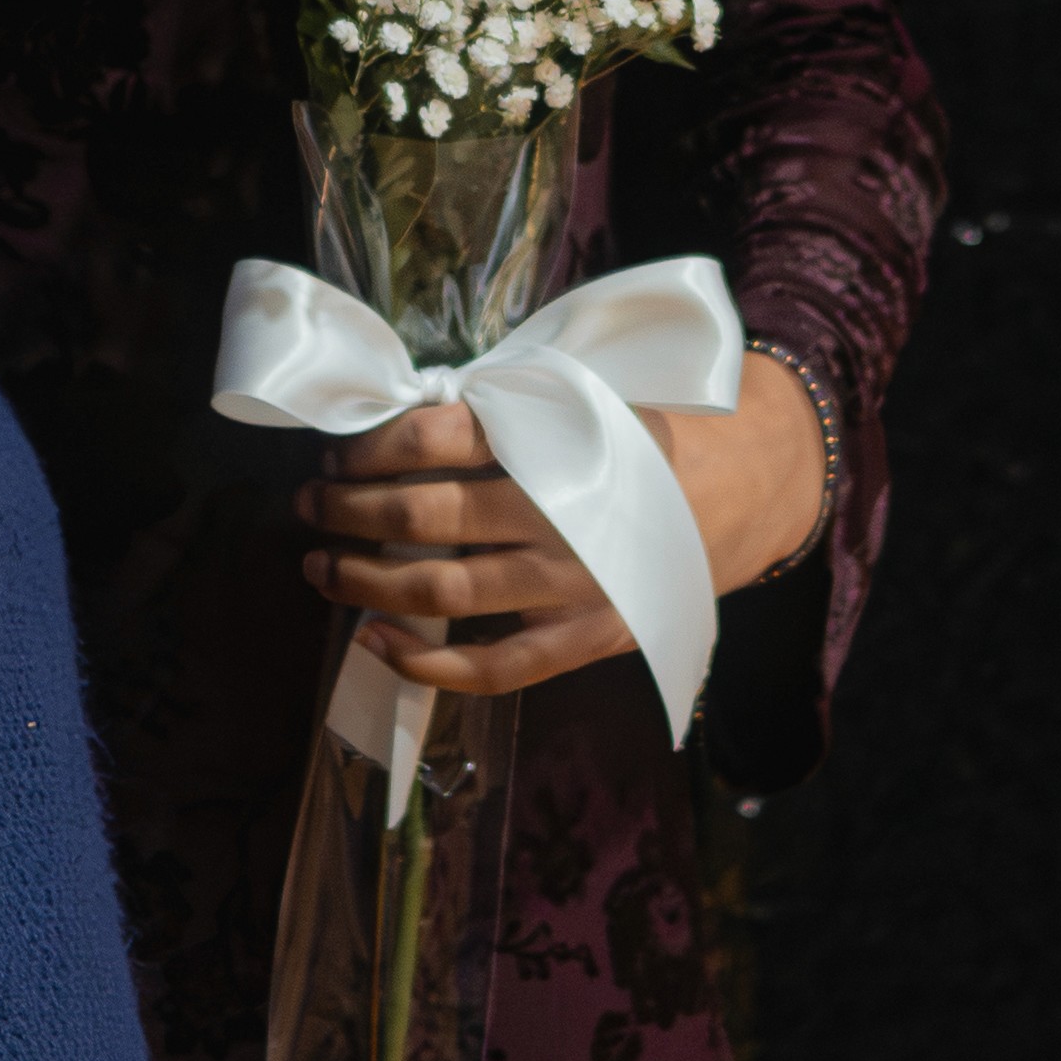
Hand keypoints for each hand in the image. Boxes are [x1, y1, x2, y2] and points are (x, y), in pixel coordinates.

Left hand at [296, 352, 831, 698]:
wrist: (751, 484)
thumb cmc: (651, 426)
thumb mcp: (583, 392)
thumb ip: (505, 406)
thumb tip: (405, 418)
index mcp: (555, 441)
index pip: (437, 438)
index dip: (373, 445)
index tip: (338, 449)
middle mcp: (558, 517)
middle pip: (426, 517)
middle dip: (349, 508)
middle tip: (309, 501)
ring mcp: (573, 587)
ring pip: (444, 593)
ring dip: (366, 581)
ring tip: (318, 566)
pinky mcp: (588, 639)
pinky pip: (497, 668)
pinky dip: (429, 666)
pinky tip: (377, 645)